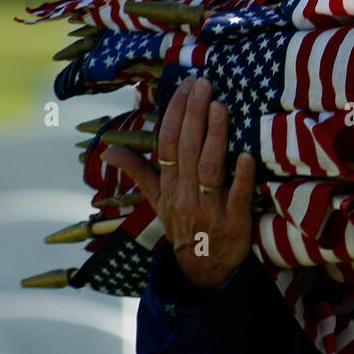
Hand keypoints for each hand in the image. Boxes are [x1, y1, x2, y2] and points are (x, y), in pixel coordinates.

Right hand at [102, 76, 255, 291]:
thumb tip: (107, 149)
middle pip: (187, 149)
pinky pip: (236, 197)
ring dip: (214, 136)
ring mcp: (209, 209)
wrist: (204, 270)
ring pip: (209, 168)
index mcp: (168, 185)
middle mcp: (185, 194)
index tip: (185, 85)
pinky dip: (240, 177)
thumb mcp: (157, 199)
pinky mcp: (234, 223)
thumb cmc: (184, 225)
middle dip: (194, 114)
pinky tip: (246, 155)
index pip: (167, 143)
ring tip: (220, 106)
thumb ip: (138, 171)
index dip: (175, 112)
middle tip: (204, 83)